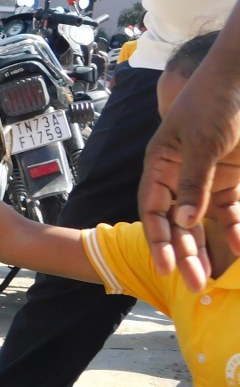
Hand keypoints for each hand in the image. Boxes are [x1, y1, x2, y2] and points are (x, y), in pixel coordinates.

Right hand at [140, 72, 239, 290]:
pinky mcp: (230, 181)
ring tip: (211, 278)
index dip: (158, 238)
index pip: (153, 208)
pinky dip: (234, 230)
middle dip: (184, 253)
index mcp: (160, 165)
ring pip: (202, 223)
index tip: (165, 266)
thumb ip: (194, 183)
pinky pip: (230, 212)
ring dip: (207, 249)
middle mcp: (178, 177)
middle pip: (176, 221)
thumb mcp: (202, 143)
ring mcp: (205, 180)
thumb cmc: (214, 103)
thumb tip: (184, 222)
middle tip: (194, 283)